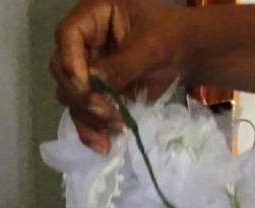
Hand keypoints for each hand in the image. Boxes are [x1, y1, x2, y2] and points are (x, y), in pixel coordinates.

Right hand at [51, 0, 189, 153]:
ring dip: (89, 117)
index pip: (68, 35)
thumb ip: (122, 65)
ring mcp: (88, 68)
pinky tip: (105, 145)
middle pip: (64, 71)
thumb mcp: (152, 47)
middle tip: (108, 113)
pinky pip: (85, 113)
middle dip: (83, 97)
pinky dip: (92, 130)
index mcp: (94, 16)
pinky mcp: (97, 92)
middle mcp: (84, 41)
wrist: (191, 53)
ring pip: (72, 97)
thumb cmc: (174, 37)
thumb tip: (90, 84)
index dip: (71, 63)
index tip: (86, 89)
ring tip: (117, 128)